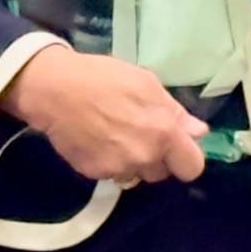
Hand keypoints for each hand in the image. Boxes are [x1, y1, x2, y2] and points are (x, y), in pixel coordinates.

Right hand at [2, 46, 209, 184]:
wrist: (52, 89)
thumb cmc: (101, 77)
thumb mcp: (144, 81)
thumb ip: (174, 110)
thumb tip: (198, 132)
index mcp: (163, 133)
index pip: (192, 167)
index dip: (186, 157)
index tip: (175, 146)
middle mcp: (144, 157)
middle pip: (162, 173)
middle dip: (156, 157)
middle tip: (138, 132)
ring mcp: (118, 168)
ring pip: (136, 174)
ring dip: (132, 160)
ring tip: (114, 135)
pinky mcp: (94, 174)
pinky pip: (111, 173)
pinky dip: (107, 160)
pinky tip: (95, 138)